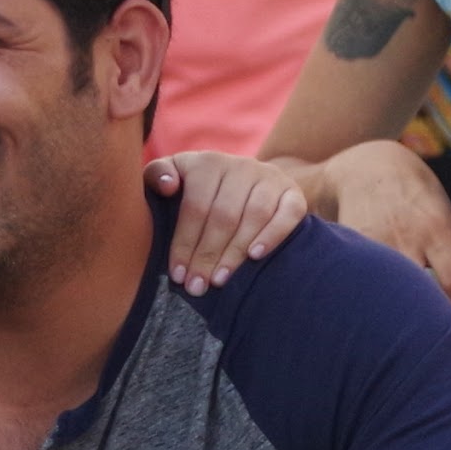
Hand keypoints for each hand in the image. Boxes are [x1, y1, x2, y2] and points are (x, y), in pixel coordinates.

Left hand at [146, 152, 307, 294]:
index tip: (178, 275)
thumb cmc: (197, 190)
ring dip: (235, 252)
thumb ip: (157, 175)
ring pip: (253, 216)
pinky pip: (288, 213)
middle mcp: (240, 165)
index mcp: (207, 163)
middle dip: (207, 255)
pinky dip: (273, 235)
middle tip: (197, 286)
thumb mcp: (174, 177)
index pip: (195, 206)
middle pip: (223, 215)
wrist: (247, 183)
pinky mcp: (292, 192)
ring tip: (220, 280)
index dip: (184, 243)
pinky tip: (255, 256)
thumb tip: (167, 185)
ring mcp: (269, 177)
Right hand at [319, 141, 450, 331]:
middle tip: (448, 346)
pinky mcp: (351, 253)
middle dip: (436, 322)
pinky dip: (376, 302)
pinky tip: (381, 314)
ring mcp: (373, 249)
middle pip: (423, 294)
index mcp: (434, 230)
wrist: (365, 169)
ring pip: (392, 294)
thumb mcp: (447, 212)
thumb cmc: (413, 189)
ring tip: (414, 338)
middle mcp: (405, 241)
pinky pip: (366, 285)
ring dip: (404, 318)